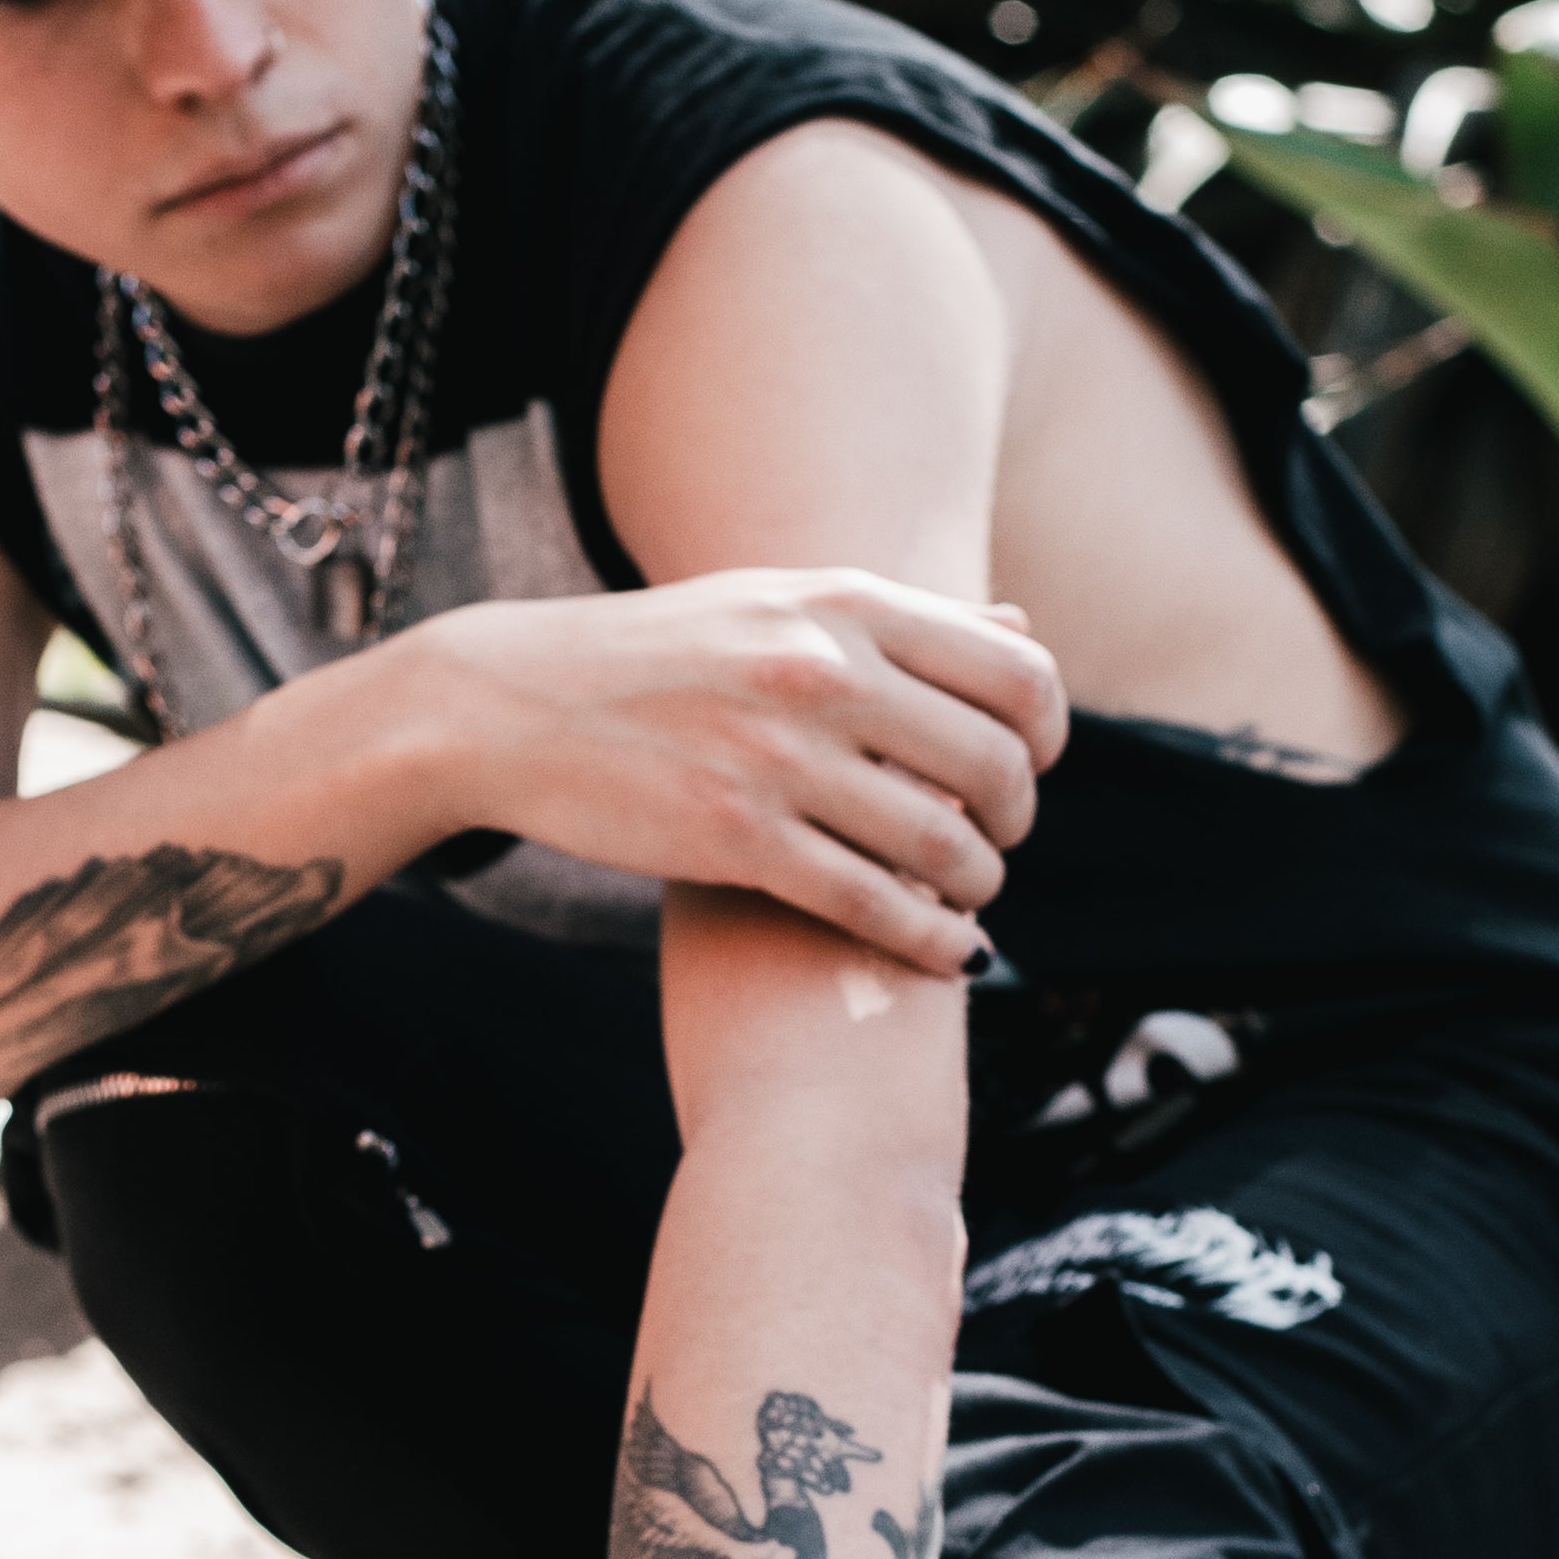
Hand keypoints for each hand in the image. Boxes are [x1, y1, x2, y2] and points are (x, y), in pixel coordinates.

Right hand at [400, 567, 1065, 982]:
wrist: (513, 704)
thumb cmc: (661, 656)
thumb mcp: (780, 604)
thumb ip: (902, 621)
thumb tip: (1019, 625)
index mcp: (844, 604)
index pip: (1017, 674)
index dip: (1045, 736)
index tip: (1026, 766)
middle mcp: (822, 671)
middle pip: (998, 766)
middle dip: (1016, 820)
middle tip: (994, 840)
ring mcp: (778, 758)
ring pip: (946, 847)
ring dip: (979, 886)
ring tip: (965, 895)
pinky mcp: (736, 841)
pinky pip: (875, 907)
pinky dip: (932, 942)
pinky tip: (951, 955)